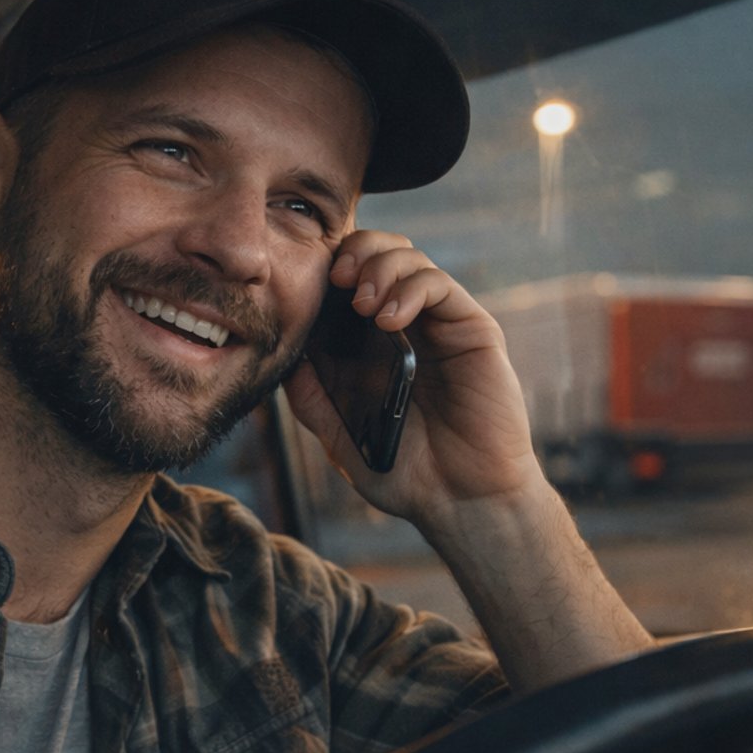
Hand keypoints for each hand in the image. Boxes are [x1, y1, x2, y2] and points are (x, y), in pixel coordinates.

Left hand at [283, 230, 545, 526]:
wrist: (458, 500)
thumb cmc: (402, 471)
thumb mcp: (340, 434)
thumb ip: (310, 397)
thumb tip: (280, 357)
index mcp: (368, 345)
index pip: (345, 282)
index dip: (325, 270)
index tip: (304, 285)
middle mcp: (404, 326)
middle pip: (378, 254)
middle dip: (354, 253)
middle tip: (337, 279)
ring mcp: (438, 325)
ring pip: (410, 260)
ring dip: (380, 268)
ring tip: (363, 304)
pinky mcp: (472, 331)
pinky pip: (441, 286)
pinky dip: (411, 290)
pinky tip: (389, 319)